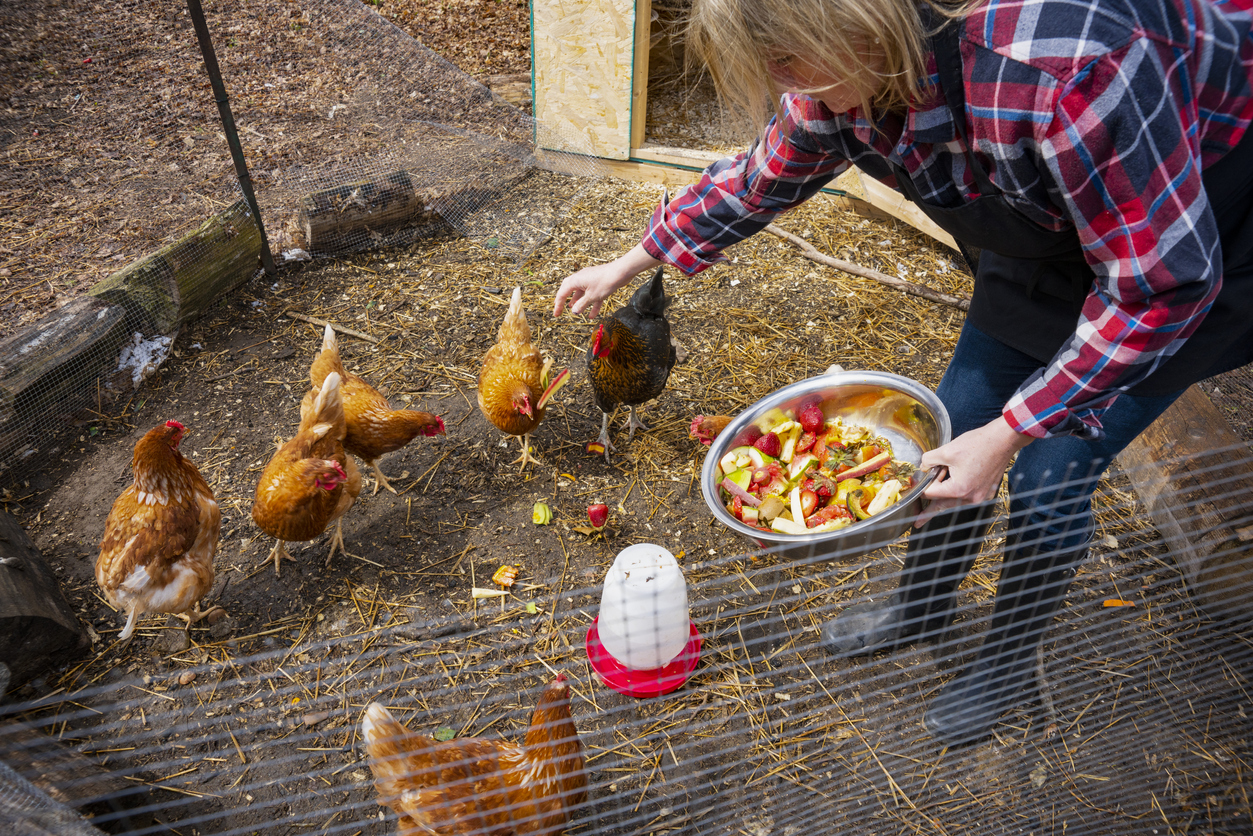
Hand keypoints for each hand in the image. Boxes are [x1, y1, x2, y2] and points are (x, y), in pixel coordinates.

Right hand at [552, 244, 660, 318]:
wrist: (621, 272)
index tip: (556, 314)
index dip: (558, 305)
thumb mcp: (592, 296)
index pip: (562, 293)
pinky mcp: (598, 282)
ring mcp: (589, 279)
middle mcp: (580, 278)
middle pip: (569, 290)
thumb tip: (574, 311)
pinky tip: (593, 314)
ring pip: (581, 293)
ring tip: (576, 312)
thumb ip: (581, 305)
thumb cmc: (605, 282)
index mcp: (575, 281)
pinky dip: (591, 303)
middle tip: (560, 309)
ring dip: (579, 302)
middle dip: (565, 300)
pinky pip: (592, 294)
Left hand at [915, 416, 1033, 526]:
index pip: (931, 493)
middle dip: (928, 512)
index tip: (919, 482)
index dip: (923, 485)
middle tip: (917, 522)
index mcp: (959, 489)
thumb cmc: (978, 444)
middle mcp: (970, 498)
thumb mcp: (946, 450)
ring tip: (930, 505)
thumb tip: (923, 467)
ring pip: (954, 502)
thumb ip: (928, 461)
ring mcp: (980, 497)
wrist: (1002, 441)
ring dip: (943, 498)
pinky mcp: (986, 493)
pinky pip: (966, 497)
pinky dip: (957, 493)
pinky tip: (952, 483)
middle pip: (942, 505)